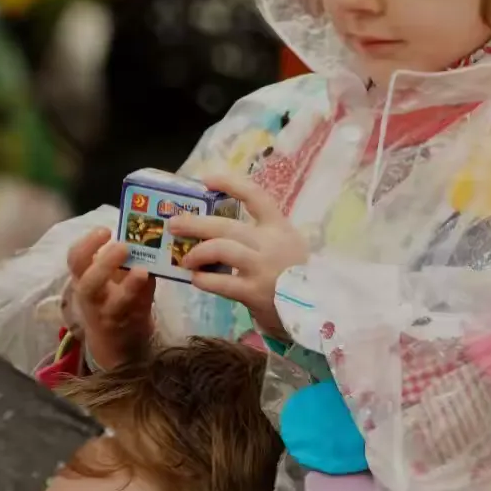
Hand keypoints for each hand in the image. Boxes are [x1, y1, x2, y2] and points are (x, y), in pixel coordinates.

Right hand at [67, 228, 155, 370]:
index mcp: (84, 279)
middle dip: (104, 263)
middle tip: (123, 247)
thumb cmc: (115, 299)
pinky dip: (144, 298)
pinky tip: (151, 283)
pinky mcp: (127, 327)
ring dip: (128, 286)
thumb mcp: (114, 278)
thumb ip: (124, 260)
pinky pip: (135, 312)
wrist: (118, 342)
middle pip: (88, 282)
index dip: (87, 244)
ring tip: (142, 270)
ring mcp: (108, 315)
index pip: (75, 260)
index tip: (105, 231)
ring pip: (112, 304)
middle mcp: (92, 298)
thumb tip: (144, 235)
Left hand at [169, 172, 307, 339]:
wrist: (316, 310)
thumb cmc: (293, 275)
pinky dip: (204, 280)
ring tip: (185, 259)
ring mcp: (263, 268)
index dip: (230, 184)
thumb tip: (215, 229)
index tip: (206, 180)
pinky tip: (196, 280)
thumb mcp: (285, 246)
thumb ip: (259, 235)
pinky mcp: (254, 293)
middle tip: (174, 223)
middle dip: (196, 223)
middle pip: (227, 225)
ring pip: (222, 249)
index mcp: (279, 227)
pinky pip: (222, 283)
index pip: (255, 195)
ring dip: (197, 252)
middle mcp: (271, 243)